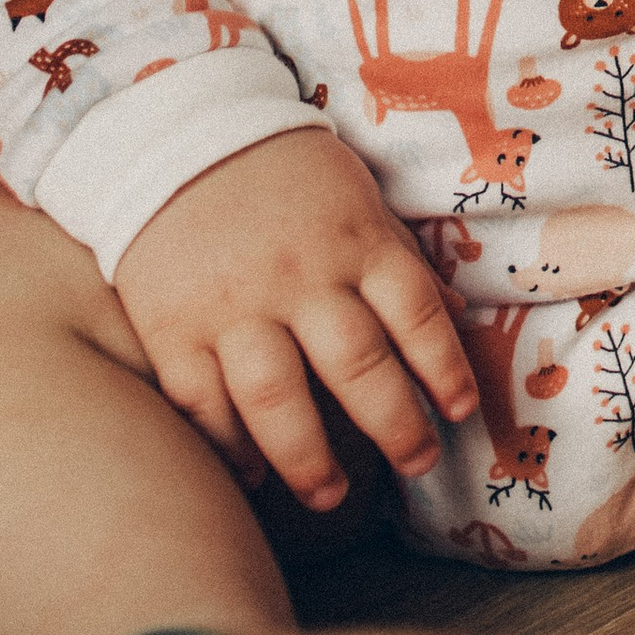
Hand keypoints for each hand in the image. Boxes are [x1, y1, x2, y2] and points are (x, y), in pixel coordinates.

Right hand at [115, 133, 479, 509]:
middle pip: (356, 365)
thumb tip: (461, 316)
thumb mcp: (357, 200)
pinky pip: (201, 402)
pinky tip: (252, 473)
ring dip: (309, 460)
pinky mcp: (172, 328)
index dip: (444, 369)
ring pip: (277, 399)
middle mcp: (297, 278)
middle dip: (395, 426)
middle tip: (417, 463)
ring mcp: (232, 307)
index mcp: (354, 241)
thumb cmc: (284, 175)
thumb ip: (400, 261)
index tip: (459, 412)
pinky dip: (227, 446)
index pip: (415, 313)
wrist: (175, 138)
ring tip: (330, 496)